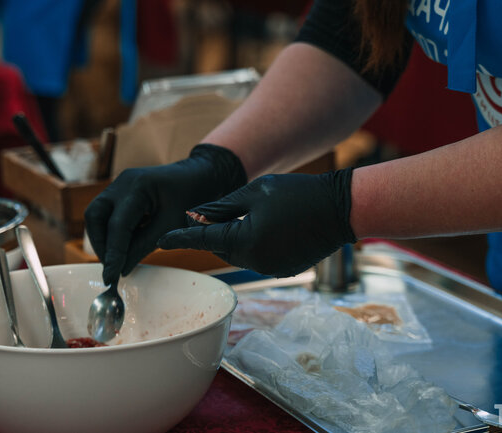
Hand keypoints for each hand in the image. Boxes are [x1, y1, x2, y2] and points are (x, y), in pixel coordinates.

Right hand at [85, 144, 246, 286]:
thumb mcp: (172, 226)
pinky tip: (125, 246)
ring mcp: (119, 185)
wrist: (199, 175)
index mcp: (138, 186)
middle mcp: (123, 182)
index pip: (117, 225)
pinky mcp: (120, 192)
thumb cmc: (192, 198)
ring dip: (103, 239)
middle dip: (100, 244)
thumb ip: (144, 247)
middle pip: (94, 216)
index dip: (112, 254)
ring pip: (96, 215)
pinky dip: (111, 232)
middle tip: (111, 268)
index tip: (110, 278)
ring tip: (117, 259)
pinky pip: (106, 214)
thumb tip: (122, 270)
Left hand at [158, 168, 355, 277]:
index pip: (202, 240)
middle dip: (212, 233)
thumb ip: (221, 207)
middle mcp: (255, 261)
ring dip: (234, 238)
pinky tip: (267, 227)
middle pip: (220, 248)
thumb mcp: (254, 192)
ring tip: (246, 216)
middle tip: (206, 215)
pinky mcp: (283, 270)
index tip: (160, 241)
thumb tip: (194, 216)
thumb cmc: (297, 193)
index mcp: (244, 240)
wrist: (340, 209)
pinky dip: (253, 244)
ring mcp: (270, 269)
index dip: (180, 238)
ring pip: (239, 253)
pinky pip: (258, 258)